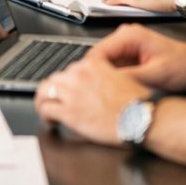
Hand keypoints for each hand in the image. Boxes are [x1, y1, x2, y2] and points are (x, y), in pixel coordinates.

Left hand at [34, 55, 151, 145]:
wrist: (141, 117)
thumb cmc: (136, 102)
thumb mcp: (119, 77)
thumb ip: (101, 76)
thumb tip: (93, 85)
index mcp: (91, 65)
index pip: (69, 70)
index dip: (68, 82)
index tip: (68, 90)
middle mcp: (78, 75)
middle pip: (55, 79)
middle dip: (56, 91)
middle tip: (57, 101)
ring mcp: (72, 93)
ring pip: (44, 91)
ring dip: (45, 100)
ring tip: (48, 109)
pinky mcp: (69, 112)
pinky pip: (45, 108)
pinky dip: (45, 114)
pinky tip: (50, 119)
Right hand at [88, 24, 185, 92]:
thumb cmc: (181, 66)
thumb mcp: (155, 75)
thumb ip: (129, 77)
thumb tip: (107, 84)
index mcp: (129, 36)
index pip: (98, 52)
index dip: (91, 71)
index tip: (88, 87)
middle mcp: (124, 36)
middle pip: (98, 57)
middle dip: (95, 75)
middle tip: (93, 93)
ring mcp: (125, 45)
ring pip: (103, 62)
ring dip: (103, 77)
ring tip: (103, 94)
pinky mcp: (127, 54)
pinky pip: (112, 66)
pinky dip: (111, 77)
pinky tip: (113, 90)